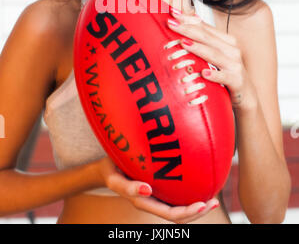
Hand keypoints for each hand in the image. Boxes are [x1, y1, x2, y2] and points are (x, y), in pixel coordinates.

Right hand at [99, 156, 219, 222]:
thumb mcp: (115, 179)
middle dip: (199, 211)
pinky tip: (202, 183)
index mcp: (145, 202)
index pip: (171, 214)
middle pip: (180, 214)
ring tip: (214, 197)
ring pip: (181, 206)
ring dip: (198, 205)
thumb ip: (128, 187)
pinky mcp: (159, 186)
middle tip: (215, 201)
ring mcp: (157, 195)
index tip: (202, 204)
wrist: (106, 166)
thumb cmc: (111, 169)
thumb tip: (148, 189)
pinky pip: (177, 194)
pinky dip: (191, 192)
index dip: (188, 212)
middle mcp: (154, 201)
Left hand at [167, 8, 257, 112]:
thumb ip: (204, 40)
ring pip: (214, 55)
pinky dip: (214, 74)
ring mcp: (235, 65)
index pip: (204, 27)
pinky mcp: (237, 81)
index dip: (188, 19)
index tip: (173, 13)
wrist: (247, 95)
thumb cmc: (227, 73)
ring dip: (198, 48)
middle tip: (171, 23)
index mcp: (226, 41)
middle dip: (188, 29)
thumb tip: (188, 19)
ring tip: (183, 43)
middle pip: (207, 37)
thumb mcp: (216, 55)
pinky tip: (204, 72)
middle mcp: (232, 50)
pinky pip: (224, 77)